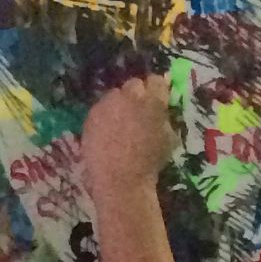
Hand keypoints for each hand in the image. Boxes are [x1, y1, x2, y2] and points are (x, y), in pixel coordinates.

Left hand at [82, 75, 176, 196]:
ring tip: (120, 124)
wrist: (120, 180)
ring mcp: (107, 104)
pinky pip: (100, 109)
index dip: (157, 89)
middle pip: (134, 84)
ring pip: (114, 96)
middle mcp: (128, 96)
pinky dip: (105, 116)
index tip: (156, 99)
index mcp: (152, 101)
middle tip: (137, 112)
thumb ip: (164, 118)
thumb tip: (161, 109)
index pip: (156, 81)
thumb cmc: (150, 163)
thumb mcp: (169, 138)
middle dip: (137, 95)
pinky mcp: (91, 115)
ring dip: (119, 105)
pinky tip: (107, 132)